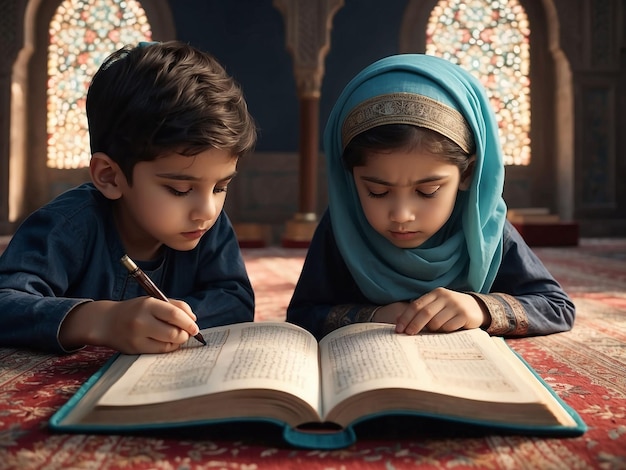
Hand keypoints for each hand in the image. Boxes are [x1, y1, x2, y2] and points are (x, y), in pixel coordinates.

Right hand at [59, 297, 199, 353]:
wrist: (106, 322)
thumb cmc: (135, 310)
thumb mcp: (152, 301)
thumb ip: (174, 306)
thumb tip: (193, 319)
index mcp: (148, 305)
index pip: (175, 315)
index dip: (189, 322)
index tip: (195, 327)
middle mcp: (142, 321)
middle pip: (173, 332)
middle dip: (186, 334)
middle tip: (188, 333)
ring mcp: (137, 337)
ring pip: (168, 344)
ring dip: (179, 341)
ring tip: (178, 336)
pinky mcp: (135, 349)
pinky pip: (160, 351)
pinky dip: (169, 347)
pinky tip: (169, 342)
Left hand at [372, 288, 488, 334]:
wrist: (476, 308)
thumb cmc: (450, 309)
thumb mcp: (435, 306)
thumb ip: (419, 312)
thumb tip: (397, 321)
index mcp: (435, 293)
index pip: (416, 305)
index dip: (405, 317)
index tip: (398, 329)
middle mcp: (445, 296)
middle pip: (425, 313)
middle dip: (414, 325)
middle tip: (407, 335)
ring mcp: (455, 305)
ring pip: (436, 322)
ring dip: (432, 330)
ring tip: (434, 331)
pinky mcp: (464, 315)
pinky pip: (448, 327)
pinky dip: (444, 331)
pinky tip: (447, 330)